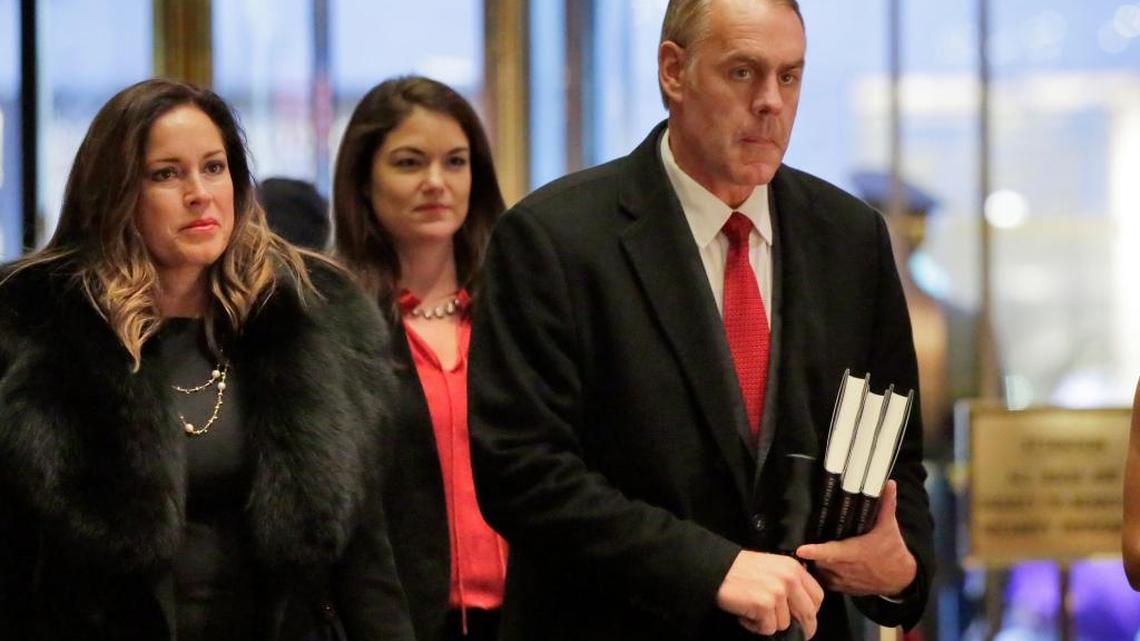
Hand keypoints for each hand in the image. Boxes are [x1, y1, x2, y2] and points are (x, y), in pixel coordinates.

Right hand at [715, 550, 823, 637]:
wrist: (717, 568)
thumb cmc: (741, 569)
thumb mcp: (773, 567)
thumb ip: (790, 582)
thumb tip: (801, 609)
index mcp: (794, 568)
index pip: (817, 595)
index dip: (813, 611)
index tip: (806, 620)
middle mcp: (789, 579)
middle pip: (808, 613)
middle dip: (803, 627)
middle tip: (798, 634)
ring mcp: (778, 592)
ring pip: (785, 623)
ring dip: (769, 623)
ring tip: (753, 612)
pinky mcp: (765, 605)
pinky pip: (768, 628)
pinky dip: (756, 626)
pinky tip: (746, 615)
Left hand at [795, 481, 916, 596]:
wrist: (901, 579)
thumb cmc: (892, 551)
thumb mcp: (889, 527)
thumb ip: (886, 504)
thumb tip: (889, 483)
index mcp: (855, 552)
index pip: (832, 552)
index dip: (815, 551)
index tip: (801, 549)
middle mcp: (847, 568)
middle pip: (820, 561)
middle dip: (810, 554)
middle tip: (799, 542)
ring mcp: (844, 580)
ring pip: (820, 573)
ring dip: (813, 564)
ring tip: (805, 552)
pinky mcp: (843, 588)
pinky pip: (825, 582)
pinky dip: (819, 575)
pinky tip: (814, 564)